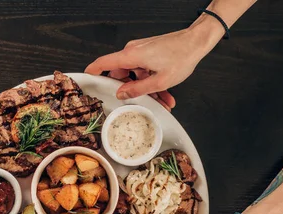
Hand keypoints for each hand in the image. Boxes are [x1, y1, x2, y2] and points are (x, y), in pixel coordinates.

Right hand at [85, 25, 219, 109]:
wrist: (196, 42)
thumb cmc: (181, 57)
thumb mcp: (159, 81)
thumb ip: (137, 89)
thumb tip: (122, 93)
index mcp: (131, 56)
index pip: (103, 62)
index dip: (92, 71)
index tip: (86, 80)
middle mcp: (133, 52)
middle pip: (120, 73)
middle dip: (129, 90)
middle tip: (136, 102)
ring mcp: (141, 52)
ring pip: (136, 75)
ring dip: (146, 89)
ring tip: (160, 101)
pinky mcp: (149, 53)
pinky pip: (145, 71)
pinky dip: (152, 82)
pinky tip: (165, 95)